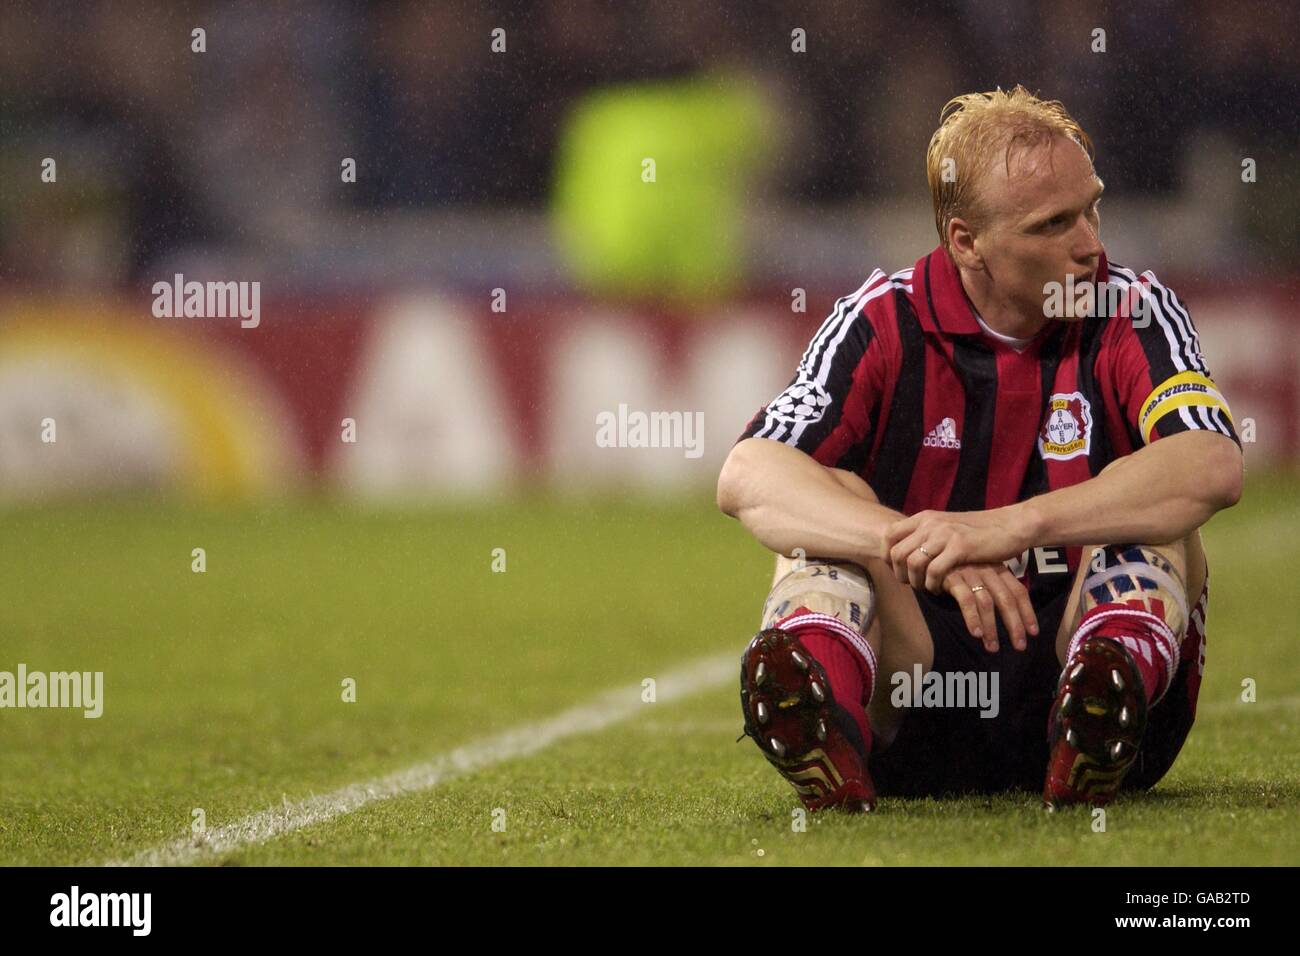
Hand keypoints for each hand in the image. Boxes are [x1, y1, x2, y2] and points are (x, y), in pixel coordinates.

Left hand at [884, 508, 1031, 592]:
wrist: (1010, 525)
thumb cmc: (978, 531)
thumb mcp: (946, 527)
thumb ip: (927, 536)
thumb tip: (906, 553)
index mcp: (924, 517)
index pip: (889, 534)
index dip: (887, 555)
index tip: (897, 569)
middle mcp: (931, 523)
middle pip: (897, 553)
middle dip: (899, 574)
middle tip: (911, 584)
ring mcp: (945, 534)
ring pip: (912, 563)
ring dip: (915, 581)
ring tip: (925, 587)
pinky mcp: (960, 547)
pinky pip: (934, 571)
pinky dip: (932, 584)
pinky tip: (939, 588)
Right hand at [942, 563, 1039, 652]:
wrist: (926, 554)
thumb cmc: (953, 569)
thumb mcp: (977, 574)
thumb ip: (991, 588)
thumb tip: (1009, 613)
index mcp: (996, 568)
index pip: (1018, 591)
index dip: (1027, 612)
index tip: (1033, 632)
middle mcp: (986, 569)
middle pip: (1006, 599)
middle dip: (1015, 625)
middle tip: (1020, 647)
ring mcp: (969, 573)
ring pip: (987, 602)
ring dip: (992, 628)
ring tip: (993, 647)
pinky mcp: (952, 577)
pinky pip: (965, 600)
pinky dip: (972, 618)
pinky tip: (975, 634)